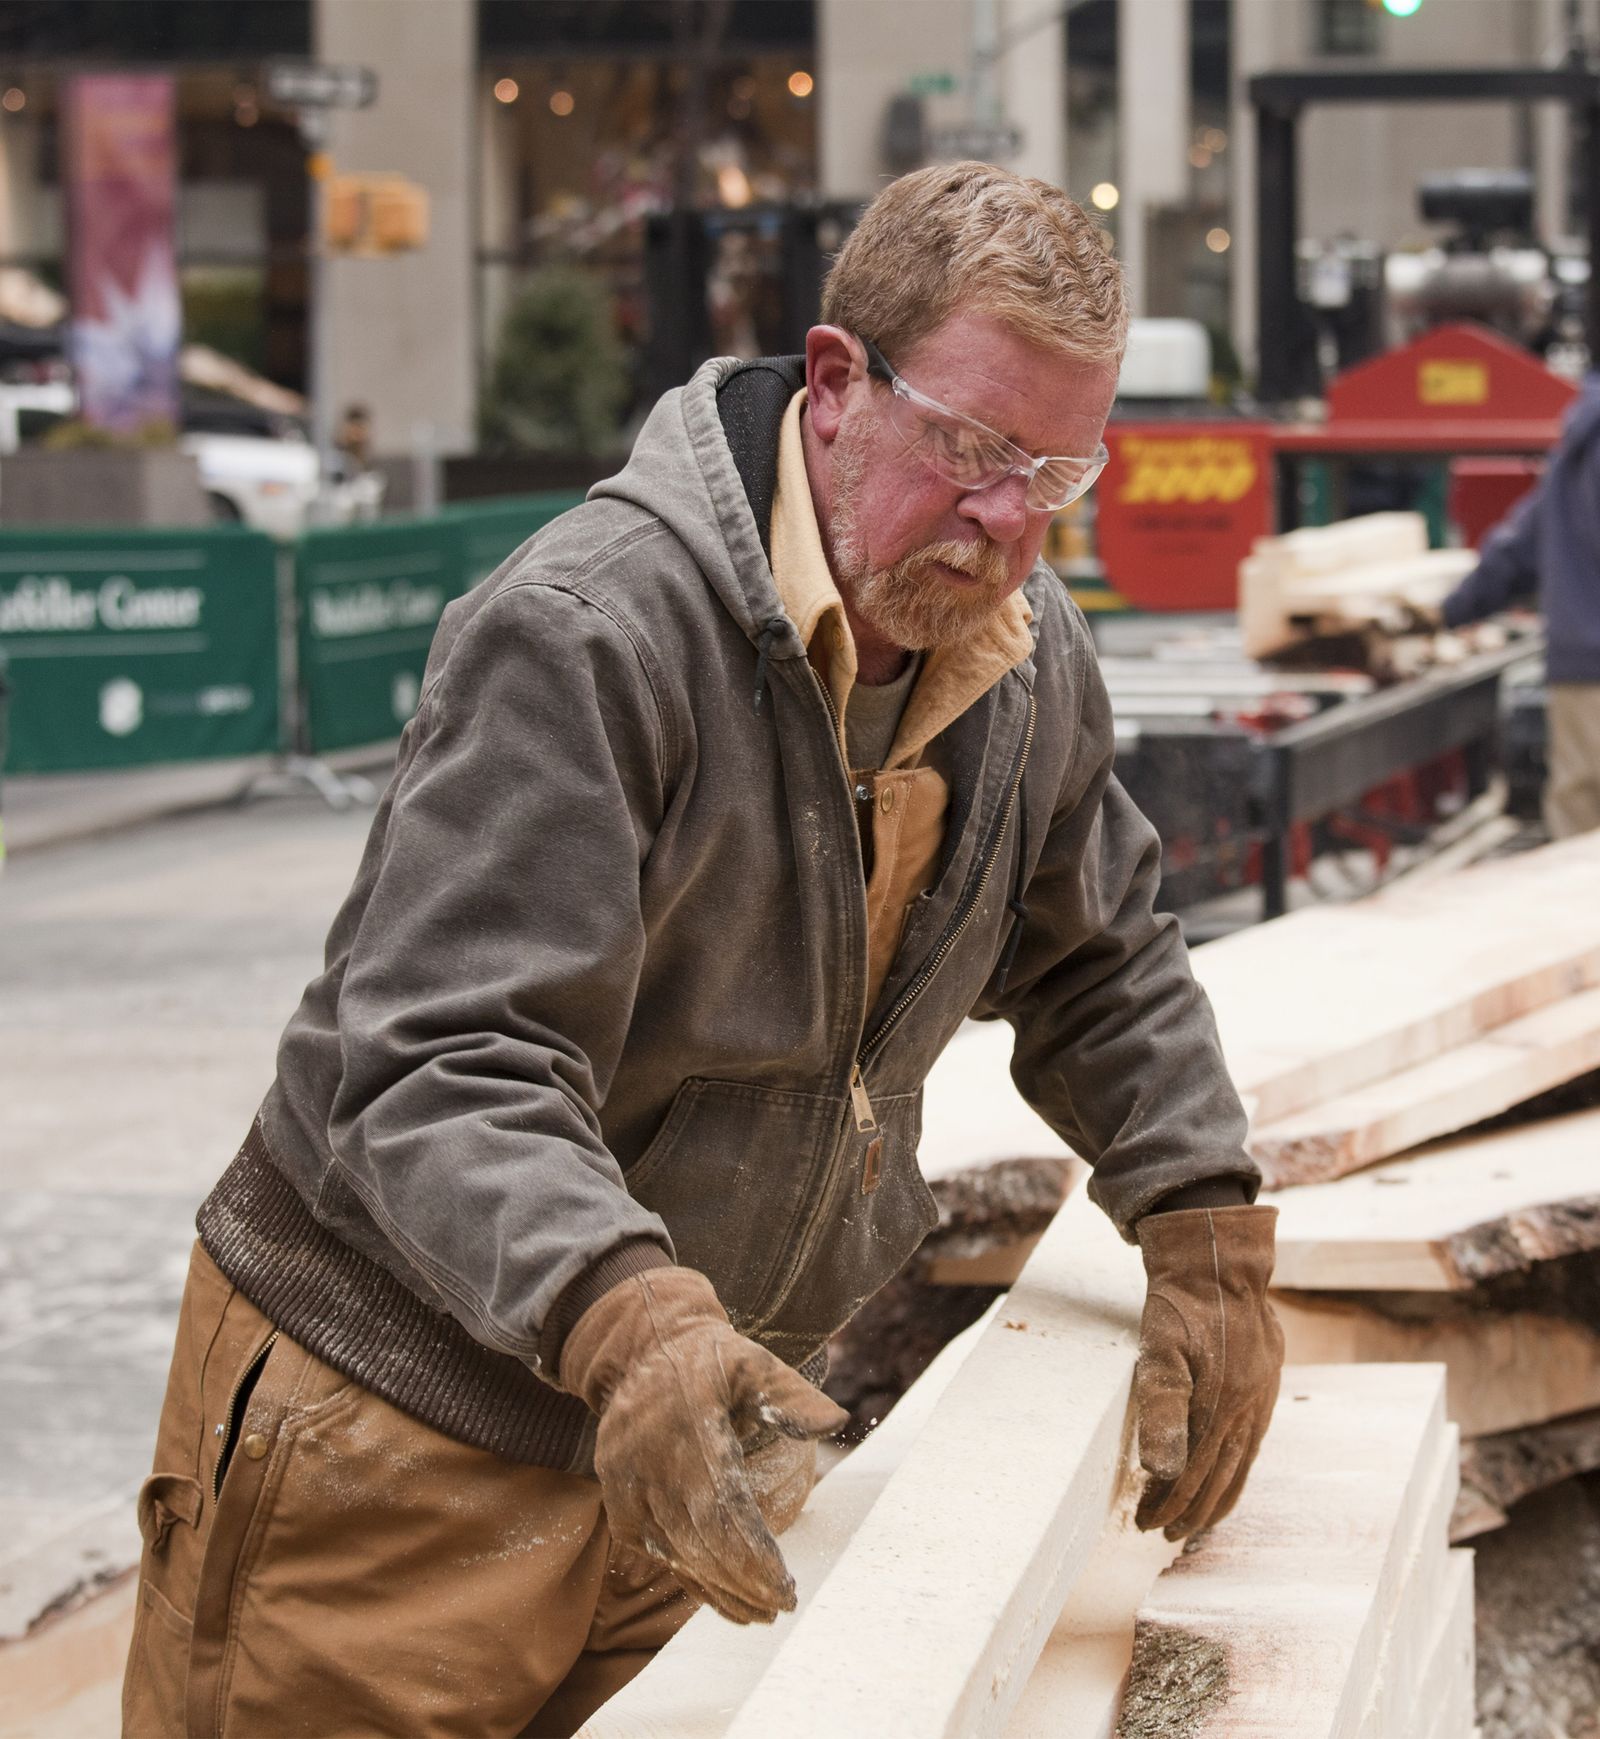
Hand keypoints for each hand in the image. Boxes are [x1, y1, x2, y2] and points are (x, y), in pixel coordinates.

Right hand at [559, 1268, 847, 1623]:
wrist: (639, 1354)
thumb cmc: (707, 1360)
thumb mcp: (752, 1361)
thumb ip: (791, 1393)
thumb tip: (835, 1421)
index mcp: (688, 1427)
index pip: (723, 1509)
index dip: (754, 1556)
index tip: (786, 1587)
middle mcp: (651, 1462)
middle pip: (699, 1542)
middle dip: (743, 1582)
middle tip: (781, 1605)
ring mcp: (628, 1486)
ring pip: (676, 1554)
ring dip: (719, 1589)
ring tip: (760, 1612)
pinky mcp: (619, 1502)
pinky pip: (657, 1551)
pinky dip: (690, 1577)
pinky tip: (723, 1595)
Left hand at [1132, 1204, 1283, 1539]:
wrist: (1219, 1258)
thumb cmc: (1180, 1302)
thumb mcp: (1158, 1348)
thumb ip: (1161, 1407)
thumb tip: (1161, 1470)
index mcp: (1220, 1407)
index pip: (1191, 1474)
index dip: (1168, 1504)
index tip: (1144, 1525)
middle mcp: (1246, 1410)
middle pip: (1218, 1478)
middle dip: (1190, 1511)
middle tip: (1163, 1535)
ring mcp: (1260, 1398)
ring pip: (1239, 1465)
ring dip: (1216, 1498)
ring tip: (1196, 1523)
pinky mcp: (1265, 1385)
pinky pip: (1251, 1443)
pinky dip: (1235, 1469)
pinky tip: (1227, 1474)